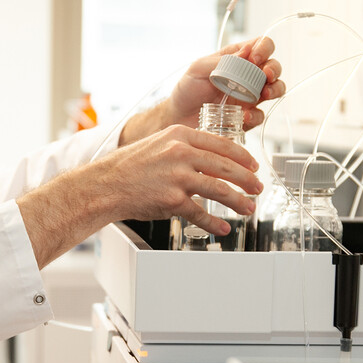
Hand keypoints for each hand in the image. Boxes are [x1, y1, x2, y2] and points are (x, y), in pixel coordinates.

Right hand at [17, 124, 261, 267]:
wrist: (105, 184)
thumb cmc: (129, 167)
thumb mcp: (159, 145)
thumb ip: (185, 149)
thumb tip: (212, 163)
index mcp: (180, 134)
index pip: (222, 143)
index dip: (243, 156)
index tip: (253, 165)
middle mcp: (181, 152)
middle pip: (226, 166)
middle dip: (247, 179)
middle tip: (258, 188)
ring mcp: (177, 176)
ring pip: (219, 189)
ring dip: (238, 201)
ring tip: (249, 208)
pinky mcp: (172, 200)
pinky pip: (200, 213)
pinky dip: (214, 223)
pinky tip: (223, 228)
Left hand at [121, 37, 285, 143]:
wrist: (178, 117)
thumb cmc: (187, 89)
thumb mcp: (198, 68)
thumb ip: (221, 61)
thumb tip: (245, 52)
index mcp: (237, 59)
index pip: (261, 45)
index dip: (264, 49)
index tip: (255, 58)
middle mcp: (248, 76)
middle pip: (274, 67)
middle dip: (274, 69)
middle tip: (266, 75)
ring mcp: (250, 97)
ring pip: (275, 89)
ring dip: (275, 89)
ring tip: (264, 93)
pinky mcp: (247, 118)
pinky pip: (260, 116)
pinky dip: (255, 115)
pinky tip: (243, 115)